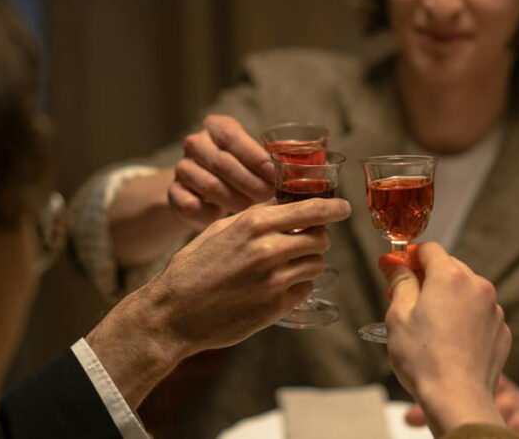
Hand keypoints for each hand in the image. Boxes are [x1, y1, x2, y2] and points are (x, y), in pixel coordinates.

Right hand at [86, 197, 350, 407]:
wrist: (174, 312)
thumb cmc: (193, 267)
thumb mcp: (220, 230)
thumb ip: (254, 217)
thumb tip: (284, 206)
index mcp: (253, 223)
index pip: (309, 210)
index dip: (332, 208)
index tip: (344, 208)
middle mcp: (268, 249)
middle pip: (320, 238)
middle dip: (317, 238)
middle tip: (306, 241)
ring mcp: (274, 280)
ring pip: (316, 264)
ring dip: (308, 262)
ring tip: (287, 265)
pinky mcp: (276, 307)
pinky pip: (305, 289)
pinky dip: (298, 285)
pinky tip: (277, 285)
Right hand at [169, 115, 274, 228]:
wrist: (201, 192)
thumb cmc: (238, 173)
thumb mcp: (251, 160)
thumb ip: (268, 162)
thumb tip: (297, 175)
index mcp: (216, 127)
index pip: (233, 137)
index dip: (254, 156)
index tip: (273, 173)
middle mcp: (196, 143)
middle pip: (223, 162)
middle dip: (249, 182)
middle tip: (267, 196)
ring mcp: (182, 167)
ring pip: (209, 184)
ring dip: (234, 199)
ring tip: (251, 209)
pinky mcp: (174, 192)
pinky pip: (191, 204)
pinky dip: (210, 213)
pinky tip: (222, 217)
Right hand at [382, 242, 510, 435]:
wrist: (458, 399)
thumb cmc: (425, 360)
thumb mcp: (399, 316)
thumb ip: (400, 282)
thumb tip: (393, 263)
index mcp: (450, 277)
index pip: (429, 249)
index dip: (410, 255)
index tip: (397, 268)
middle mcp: (478, 286)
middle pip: (449, 267)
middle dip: (427, 277)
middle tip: (405, 298)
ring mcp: (493, 309)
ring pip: (466, 291)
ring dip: (447, 298)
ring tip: (427, 325)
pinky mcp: (501, 331)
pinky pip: (479, 314)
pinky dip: (464, 318)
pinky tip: (448, 340)